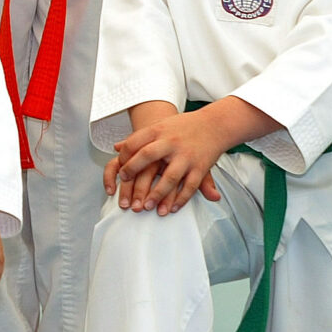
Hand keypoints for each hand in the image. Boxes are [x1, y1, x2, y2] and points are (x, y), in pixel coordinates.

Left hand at [106, 98, 268, 214]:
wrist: (215, 124)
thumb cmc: (184, 126)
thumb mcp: (160, 126)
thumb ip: (139, 138)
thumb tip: (116, 147)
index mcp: (158, 130)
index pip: (134, 143)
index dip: (124, 158)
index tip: (121, 171)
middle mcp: (171, 142)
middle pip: (147, 156)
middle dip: (134, 173)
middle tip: (126, 188)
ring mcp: (186, 156)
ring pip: (170, 178)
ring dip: (157, 195)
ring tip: (147, 207)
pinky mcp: (201, 167)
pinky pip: (190, 186)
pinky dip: (181, 199)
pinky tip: (173, 208)